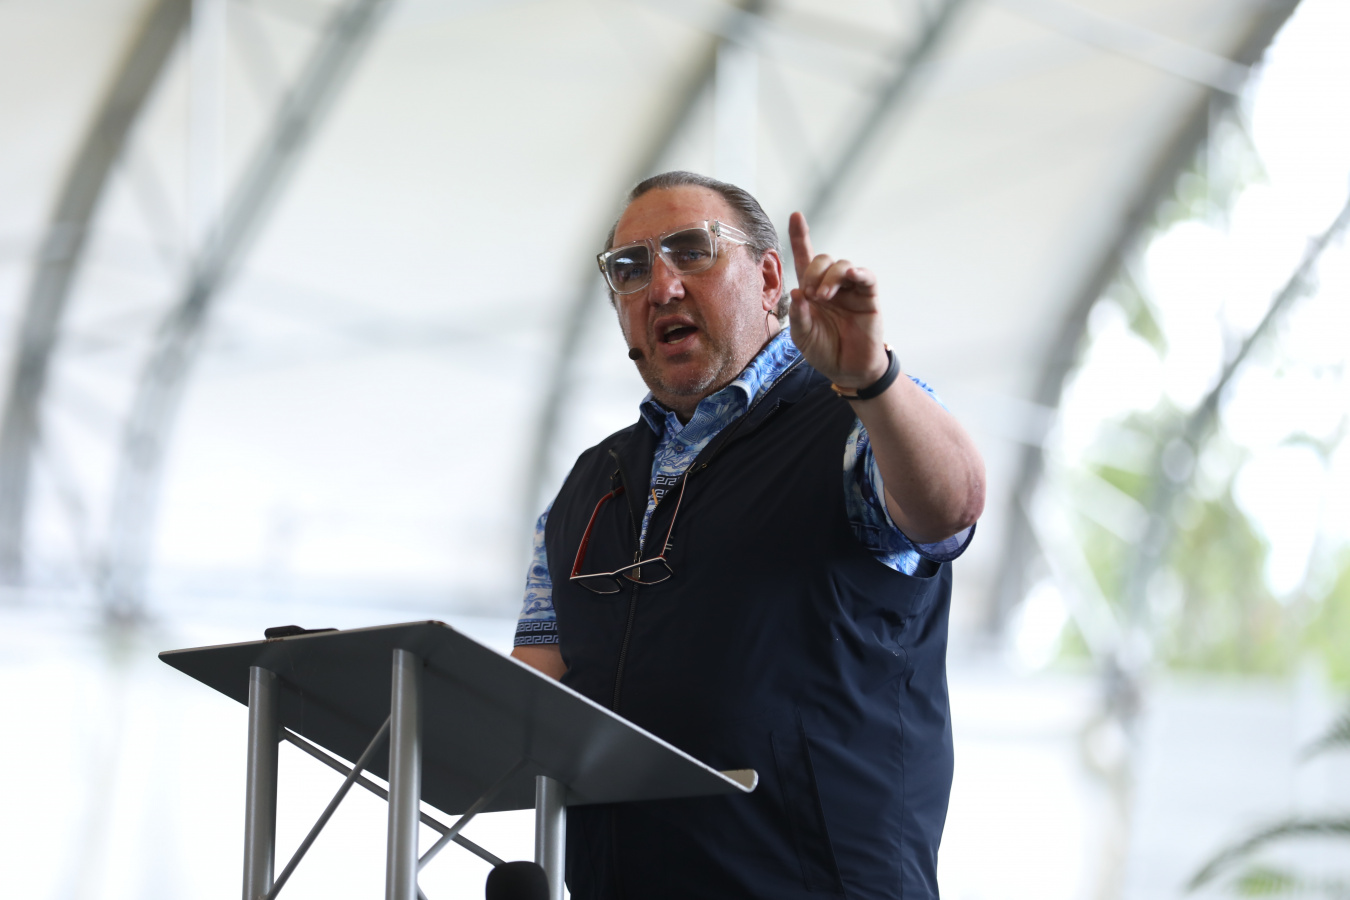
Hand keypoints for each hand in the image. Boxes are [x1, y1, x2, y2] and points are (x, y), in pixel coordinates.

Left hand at [787, 212, 888, 388]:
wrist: (847, 370)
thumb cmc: (824, 351)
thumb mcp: (802, 335)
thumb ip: (798, 315)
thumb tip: (797, 292)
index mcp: (812, 290)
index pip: (805, 257)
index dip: (801, 236)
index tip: (796, 216)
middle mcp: (832, 285)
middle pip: (823, 258)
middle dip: (813, 271)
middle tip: (810, 295)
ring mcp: (851, 289)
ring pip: (842, 264)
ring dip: (829, 276)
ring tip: (822, 297)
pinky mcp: (869, 297)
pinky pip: (865, 276)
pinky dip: (857, 272)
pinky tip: (849, 275)